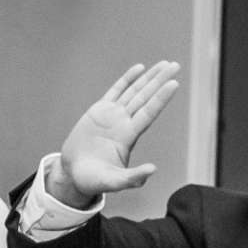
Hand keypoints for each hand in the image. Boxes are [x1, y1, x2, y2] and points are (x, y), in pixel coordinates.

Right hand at [53, 61, 180, 205]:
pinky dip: (127, 80)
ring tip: (165, 64)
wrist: (73, 174)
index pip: (148, 113)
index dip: (160, 98)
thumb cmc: (93, 180)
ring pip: (134, 92)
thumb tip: (152, 170)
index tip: (173, 83)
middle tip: (175, 65)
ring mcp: (112, 116)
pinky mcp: (98, 111)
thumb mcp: (113, 182)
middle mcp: (123, 123)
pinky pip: (115, 91)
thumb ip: (132, 178)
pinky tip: (139, 69)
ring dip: (149, 78)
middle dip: (159, 81)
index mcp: (127, 137)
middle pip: (145, 98)